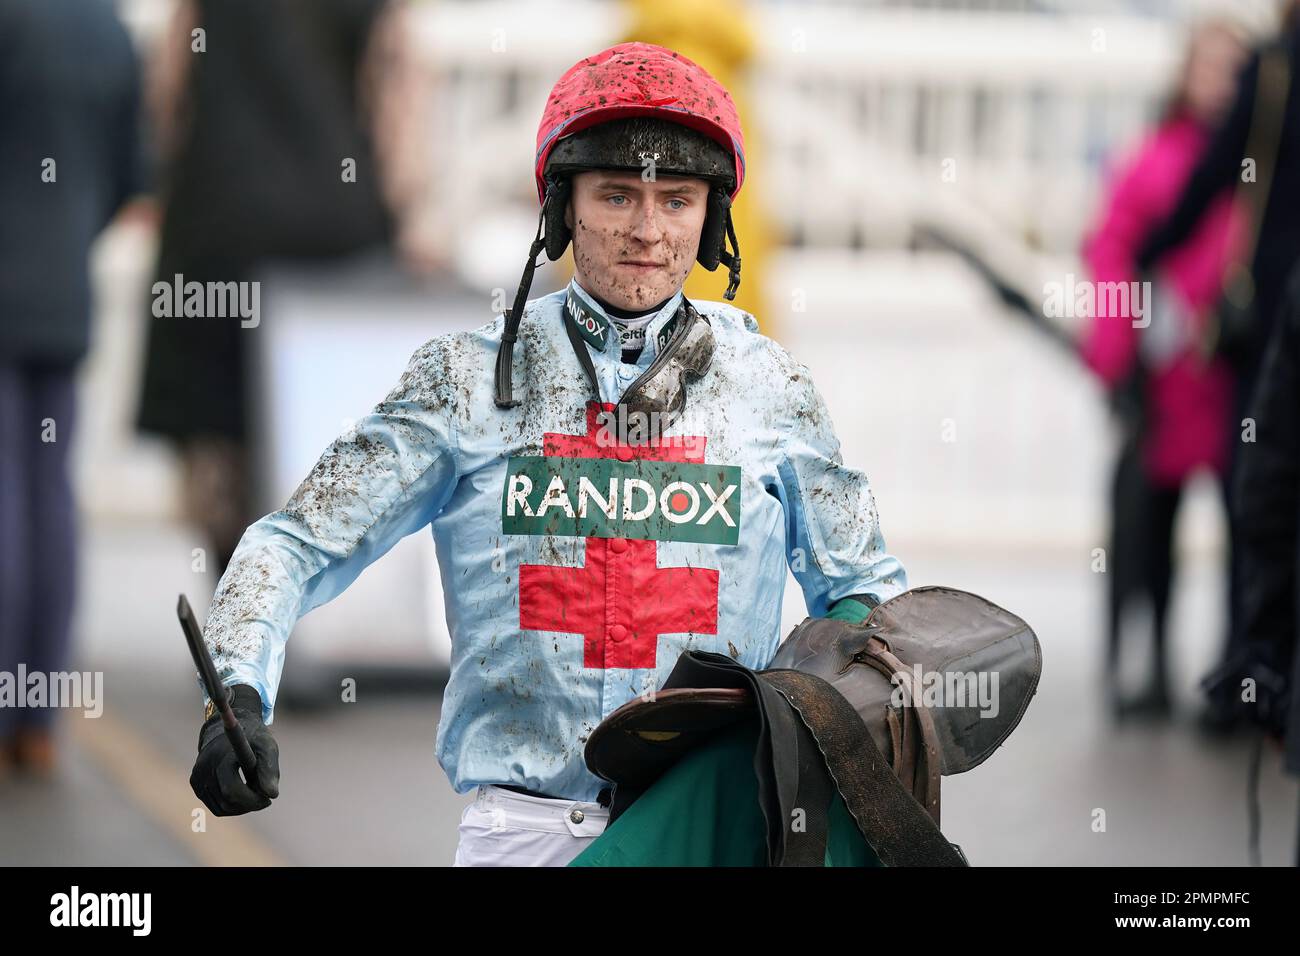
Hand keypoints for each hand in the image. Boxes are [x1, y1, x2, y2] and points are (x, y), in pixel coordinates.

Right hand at [189, 684, 279, 815]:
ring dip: (242, 807)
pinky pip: (216, 806)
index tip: (268, 800)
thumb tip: (272, 794)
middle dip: (250, 804)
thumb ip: (269, 769)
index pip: (232, 789)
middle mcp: (205, 766)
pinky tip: (243, 795)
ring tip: (255, 793)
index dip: (252, 800)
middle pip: (227, 801)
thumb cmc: (252, 738)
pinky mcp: (195, 783)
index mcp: (222, 756)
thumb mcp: (266, 747)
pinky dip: (232, 806)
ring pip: (222, 807)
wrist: (227, 728)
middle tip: (264, 800)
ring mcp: (197, 775)